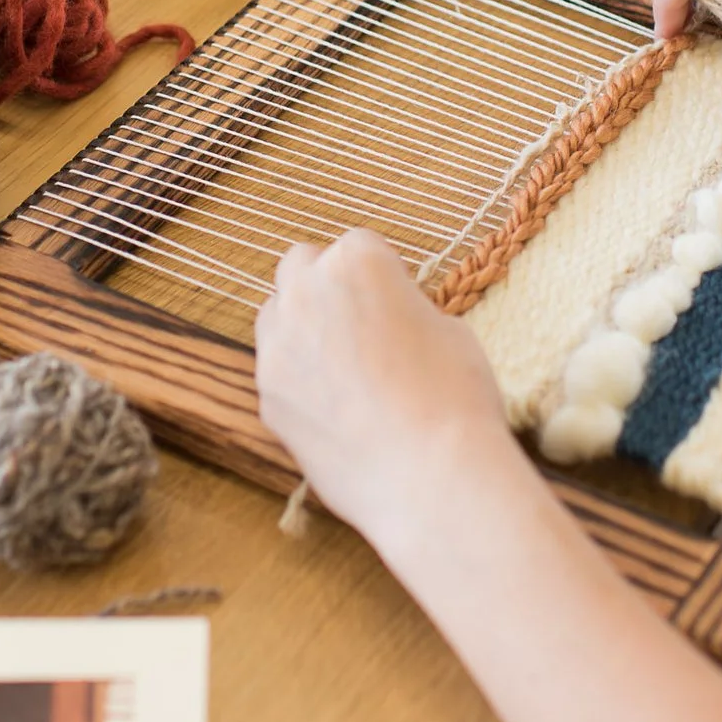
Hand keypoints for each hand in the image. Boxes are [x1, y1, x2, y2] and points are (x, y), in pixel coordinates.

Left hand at [254, 230, 517, 543]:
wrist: (431, 476)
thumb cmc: (455, 397)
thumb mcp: (448, 329)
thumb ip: (402, 309)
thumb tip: (386, 321)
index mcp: (357, 261)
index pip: (359, 245)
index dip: (382, 275)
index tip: (398, 303)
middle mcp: (306, 291)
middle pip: (302, 266)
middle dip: (325, 285)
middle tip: (360, 322)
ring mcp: (278, 345)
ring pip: (276, 316)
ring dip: (302, 327)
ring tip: (345, 368)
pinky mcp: (266, 396)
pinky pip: (276, 372)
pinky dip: (298, 381)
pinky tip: (336, 411)